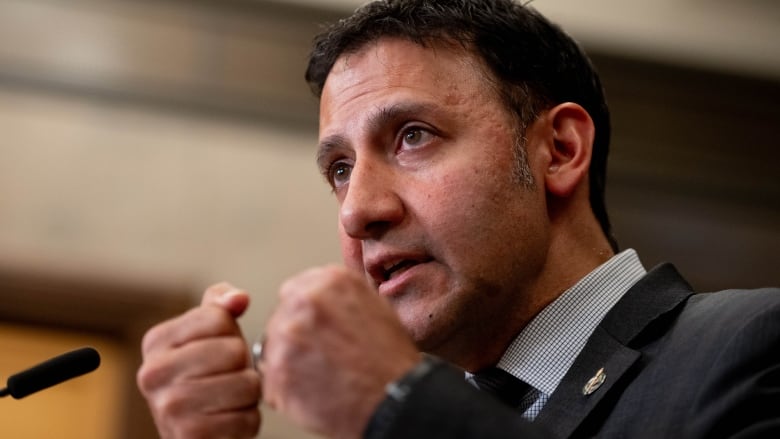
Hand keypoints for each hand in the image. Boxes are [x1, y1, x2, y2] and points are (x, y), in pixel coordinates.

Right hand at [137, 283, 261, 438]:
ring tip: (230, 399)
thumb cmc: (209, 374)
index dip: (232, 334)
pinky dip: (248, 421)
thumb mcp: (210, 333)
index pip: (218, 318)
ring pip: (246, 385)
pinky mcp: (189, 437)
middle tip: (228, 378)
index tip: (218, 351)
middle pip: (233, 351)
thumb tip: (240, 298)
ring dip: (249, 395)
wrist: (197, 434)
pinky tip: (228, 420)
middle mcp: (153, 373)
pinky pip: (247, 419)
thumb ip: (220, 304)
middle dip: (243, 366)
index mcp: (156, 341)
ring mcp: (169, 408)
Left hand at [260, 265, 420, 438]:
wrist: (395, 399)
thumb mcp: (374, 306)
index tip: (315, 331)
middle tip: (320, 359)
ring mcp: (287, 335)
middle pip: (280, 319)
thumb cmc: (391, 360)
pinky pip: (269, 381)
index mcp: (330, 280)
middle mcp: (305, 301)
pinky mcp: (277, 371)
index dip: (304, 316)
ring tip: (320, 378)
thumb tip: (320, 298)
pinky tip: (313, 393)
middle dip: (294, 339)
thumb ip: (339, 296)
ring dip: (288, 364)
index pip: (295, 291)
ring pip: (272, 349)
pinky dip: (286, 392)